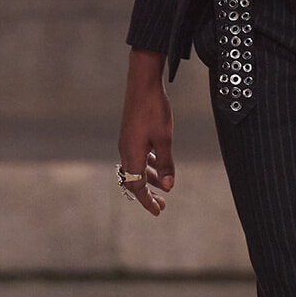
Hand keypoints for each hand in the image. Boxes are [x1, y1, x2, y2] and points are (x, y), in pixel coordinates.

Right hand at [118, 49, 174, 216]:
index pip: (137, 187)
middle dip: (148, 194)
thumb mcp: (164, 139)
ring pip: (137, 169)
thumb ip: (166, 164)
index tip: (158, 211)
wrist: (142, 85)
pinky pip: (138, 157)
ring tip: (165, 186)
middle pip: (134, 181)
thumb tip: (169, 186)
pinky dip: (148, 165)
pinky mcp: (131, 135)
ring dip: (150, 179)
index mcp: (132, 155)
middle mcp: (126, 151)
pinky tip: (158, 164)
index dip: (148, 201)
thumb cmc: (154, 110)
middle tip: (162, 204)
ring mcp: (128, 143)